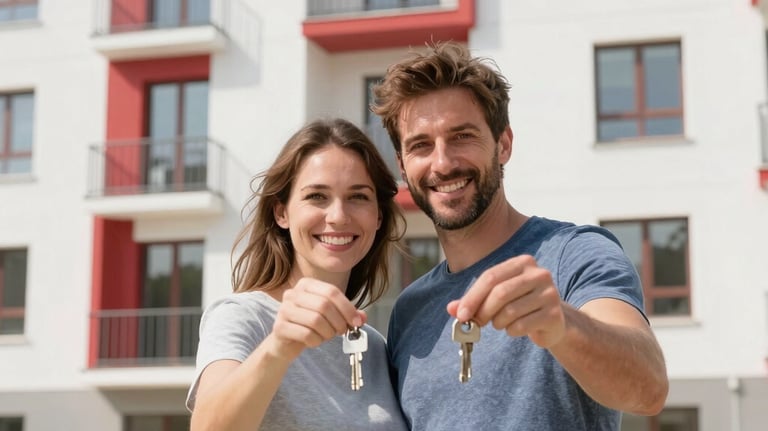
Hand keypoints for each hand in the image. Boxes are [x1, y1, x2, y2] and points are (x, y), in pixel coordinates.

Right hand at [268, 277, 365, 359]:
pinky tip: (314, 341)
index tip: (356, 321)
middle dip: (339, 321)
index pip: (332, 291)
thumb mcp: (331, 316)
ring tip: (327, 336)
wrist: (286, 342)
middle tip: (342, 331)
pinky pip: (306, 334)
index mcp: (307, 284)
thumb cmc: (310, 325)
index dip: (347, 307)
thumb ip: (347, 314)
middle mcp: (293, 293)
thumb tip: (362, 317)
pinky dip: (316, 341)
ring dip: (328, 332)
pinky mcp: (279, 327)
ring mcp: (284, 309)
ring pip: (315, 320)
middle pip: (324, 305)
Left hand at [446, 255, 564, 347]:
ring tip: (501, 322)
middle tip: (476, 323)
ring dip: (498, 322)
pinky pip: (522, 326)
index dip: (473, 296)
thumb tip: (451, 309)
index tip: (461, 315)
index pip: (491, 276)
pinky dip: (511, 331)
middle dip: (483, 311)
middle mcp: (539, 274)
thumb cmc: (519, 304)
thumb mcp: (495, 297)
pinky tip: (515, 328)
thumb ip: (473, 301)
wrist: (552, 320)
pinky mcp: (554, 314)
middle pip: (500, 293)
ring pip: (510, 311)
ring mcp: (550, 294)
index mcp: (523, 262)